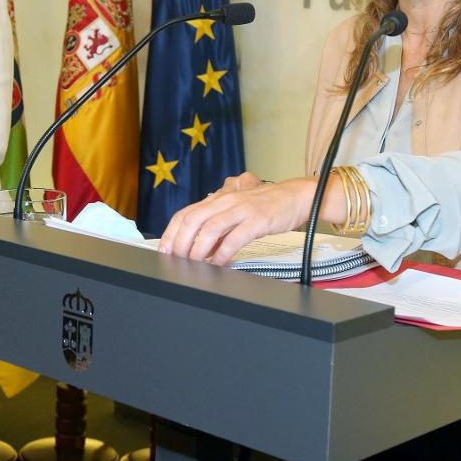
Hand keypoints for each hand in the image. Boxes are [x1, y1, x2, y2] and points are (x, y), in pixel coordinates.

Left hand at [158, 176, 317, 264]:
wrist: (295, 197)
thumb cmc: (265, 206)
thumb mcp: (236, 211)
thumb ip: (218, 227)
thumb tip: (200, 248)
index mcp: (218, 199)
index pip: (185, 213)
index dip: (171, 232)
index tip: (164, 249)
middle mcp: (226, 201)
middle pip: (193, 219)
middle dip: (180, 242)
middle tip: (176, 260)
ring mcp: (242, 209)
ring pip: (210, 228)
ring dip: (197, 249)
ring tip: (193, 264)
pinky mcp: (258, 221)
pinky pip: (235, 238)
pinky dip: (223, 253)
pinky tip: (219, 264)